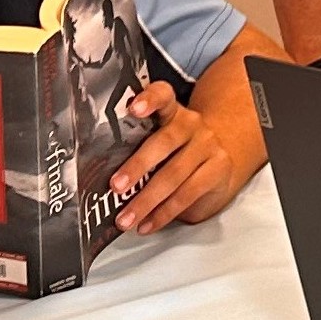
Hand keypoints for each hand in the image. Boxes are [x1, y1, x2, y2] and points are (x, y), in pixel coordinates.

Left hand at [105, 82, 238, 234]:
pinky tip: (147, 224)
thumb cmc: (177, 154)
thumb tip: (101, 179)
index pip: (163, 95)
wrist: (219, 160)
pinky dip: (164, 213)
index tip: (134, 109)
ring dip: (146, 201)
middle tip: (116, 186)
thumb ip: (137, 149)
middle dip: (137, 166)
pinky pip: (187, 194)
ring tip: (126, 219)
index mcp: (171, 112)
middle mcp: (191, 124)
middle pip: (164, 142)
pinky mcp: (217, 170)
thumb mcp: (160, 142)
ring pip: (174, 175)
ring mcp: (207, 146)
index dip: (149, 99)